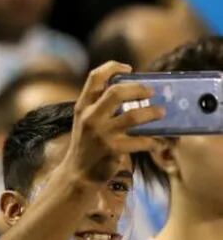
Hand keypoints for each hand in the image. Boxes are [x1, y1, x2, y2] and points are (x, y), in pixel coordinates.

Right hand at [64, 61, 163, 183]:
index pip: (94, 77)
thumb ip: (99, 105)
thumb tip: (128, 89)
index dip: (112, 67)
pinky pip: (140, 141)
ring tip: (161, 112)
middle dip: (138, 89)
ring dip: (152, 113)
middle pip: (116, 92)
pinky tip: (156, 142)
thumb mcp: (84, 120)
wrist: (78, 173)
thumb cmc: (86, 144)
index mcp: (82, 106)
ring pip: (133, 116)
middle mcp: (90, 117)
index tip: (128, 68)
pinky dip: (152, 141)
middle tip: (150, 92)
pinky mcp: (113, 150)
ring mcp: (101, 134)